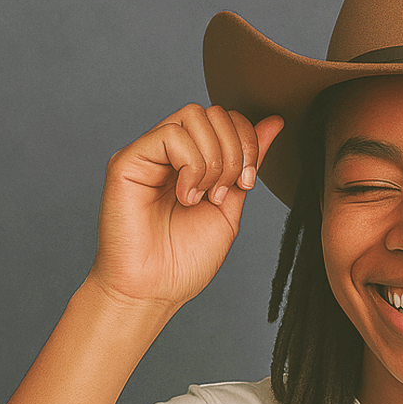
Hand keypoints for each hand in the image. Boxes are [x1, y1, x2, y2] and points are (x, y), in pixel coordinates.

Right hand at [90, 104, 282, 313]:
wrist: (155, 291)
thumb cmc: (185, 260)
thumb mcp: (230, 207)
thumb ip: (247, 165)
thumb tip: (274, 122)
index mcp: (192, 160)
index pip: (226, 119)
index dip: (248, 142)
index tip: (246, 183)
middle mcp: (168, 151)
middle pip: (213, 112)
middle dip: (234, 151)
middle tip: (224, 193)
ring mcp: (147, 153)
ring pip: (193, 116)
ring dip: (213, 160)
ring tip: (203, 197)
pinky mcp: (127, 161)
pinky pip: (170, 135)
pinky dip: (190, 165)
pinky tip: (185, 196)